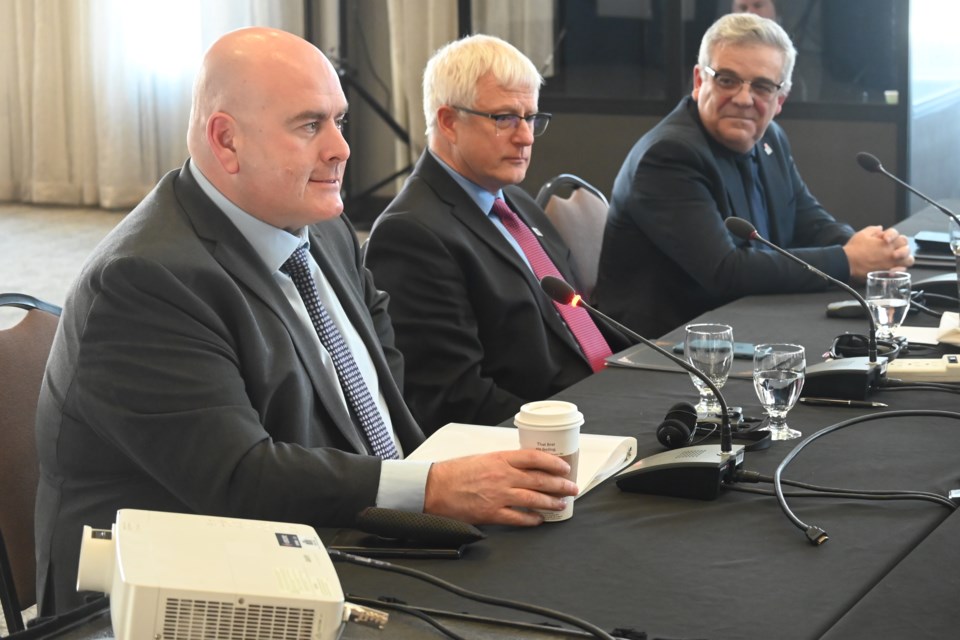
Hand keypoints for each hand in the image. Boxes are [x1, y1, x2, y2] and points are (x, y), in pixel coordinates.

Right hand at [423, 450, 578, 526]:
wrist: (434, 488)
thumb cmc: (455, 472)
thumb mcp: (483, 458)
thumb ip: (504, 462)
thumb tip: (524, 468)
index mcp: (500, 458)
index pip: (534, 457)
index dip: (553, 463)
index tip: (564, 467)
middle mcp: (502, 476)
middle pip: (539, 479)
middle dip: (560, 484)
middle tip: (571, 488)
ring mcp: (498, 495)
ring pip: (533, 499)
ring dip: (551, 502)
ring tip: (561, 504)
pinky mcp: (491, 513)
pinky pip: (518, 518)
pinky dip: (531, 519)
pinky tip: (539, 519)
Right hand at [843, 225, 913, 280]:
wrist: (847, 263)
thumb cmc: (853, 250)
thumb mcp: (862, 234)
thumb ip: (873, 230)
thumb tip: (880, 228)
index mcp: (887, 242)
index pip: (899, 236)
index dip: (893, 236)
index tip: (885, 239)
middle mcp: (891, 252)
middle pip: (906, 247)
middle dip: (902, 247)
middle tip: (894, 248)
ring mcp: (891, 263)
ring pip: (908, 260)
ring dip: (905, 258)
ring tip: (898, 258)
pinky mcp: (887, 272)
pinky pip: (902, 271)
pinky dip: (901, 269)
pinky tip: (895, 268)